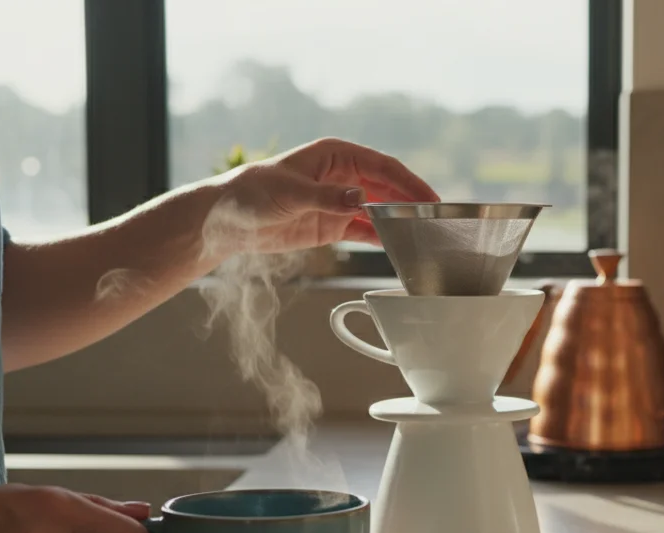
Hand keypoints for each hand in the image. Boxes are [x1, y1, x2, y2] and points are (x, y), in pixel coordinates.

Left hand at [203, 137, 440, 255]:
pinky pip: (366, 230)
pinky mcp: (332, 225)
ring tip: (425, 234)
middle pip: (387, 187)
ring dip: (400, 219)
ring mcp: (339, 201)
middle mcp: (342, 176)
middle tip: (438, 219)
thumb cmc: (251, 194)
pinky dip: (383, 237)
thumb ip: (327, 198)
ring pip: (380, 208)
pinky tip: (400, 245)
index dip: (408, 181)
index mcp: (335, 155)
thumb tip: (360, 199)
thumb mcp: (289, 193)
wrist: (225, 221)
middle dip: (411, 201)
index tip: (430, 197)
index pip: (382, 166)